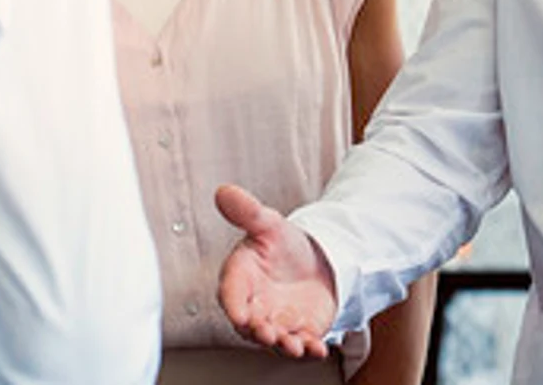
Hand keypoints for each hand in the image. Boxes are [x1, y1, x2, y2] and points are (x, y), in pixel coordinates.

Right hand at [215, 184, 337, 358]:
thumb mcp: (269, 224)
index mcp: (241, 280)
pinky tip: (318, 349)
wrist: (315, 260)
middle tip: (267, 333)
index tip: (239, 315)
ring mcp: (277, 322)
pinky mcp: (300, 331)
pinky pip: (302, 345)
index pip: (231, 294)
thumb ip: (247, 212)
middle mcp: (255, 306)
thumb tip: (224, 191)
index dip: (234, 306)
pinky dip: (310, 350)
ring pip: (276, 340)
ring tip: (292, 345)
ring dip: (283, 345)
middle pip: (251, 326)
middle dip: (258, 332)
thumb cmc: (283, 245)